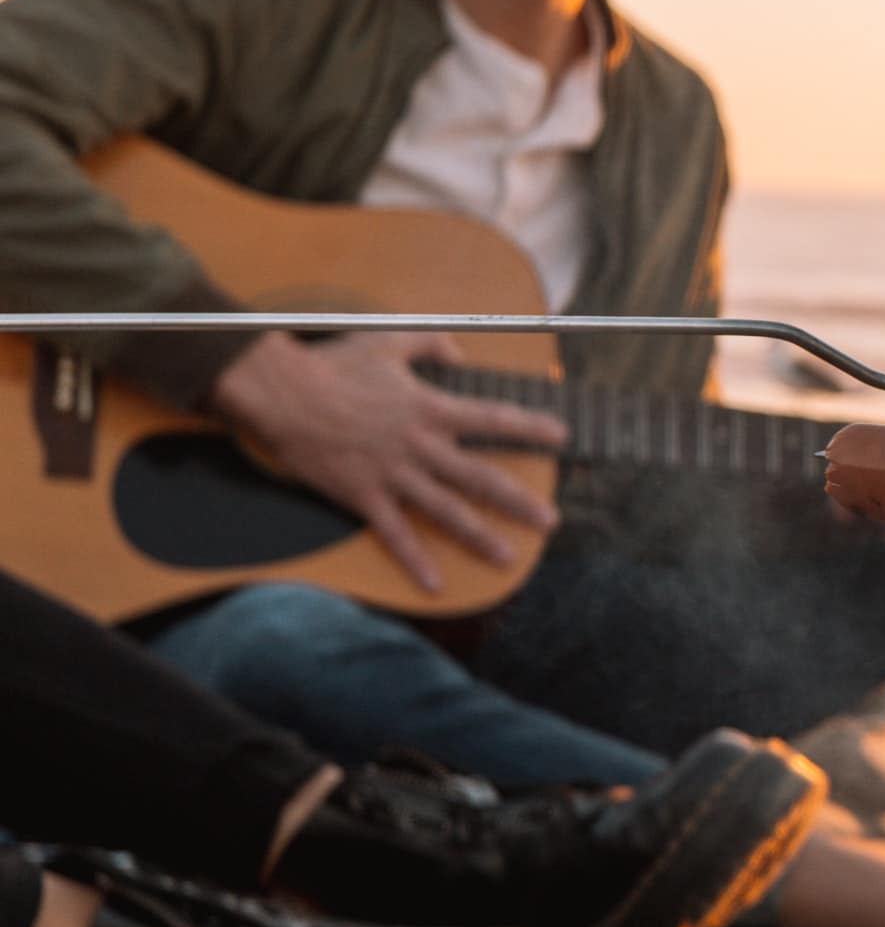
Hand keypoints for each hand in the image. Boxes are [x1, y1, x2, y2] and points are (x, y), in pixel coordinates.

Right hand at [211, 328, 561, 597]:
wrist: (282, 392)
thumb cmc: (332, 364)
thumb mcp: (386, 341)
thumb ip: (429, 345)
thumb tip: (459, 354)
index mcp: (430, 408)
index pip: (493, 419)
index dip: (530, 428)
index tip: (561, 437)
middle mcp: (420, 446)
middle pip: (481, 477)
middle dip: (520, 501)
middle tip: (551, 521)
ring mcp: (394, 474)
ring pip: (447, 511)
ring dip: (481, 536)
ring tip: (509, 557)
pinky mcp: (364, 497)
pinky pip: (395, 534)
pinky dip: (415, 561)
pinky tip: (435, 585)